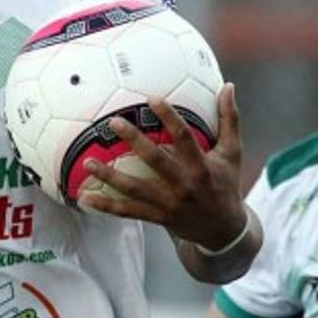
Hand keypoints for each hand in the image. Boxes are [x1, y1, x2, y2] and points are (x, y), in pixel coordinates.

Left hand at [80, 83, 247, 250]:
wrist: (223, 230)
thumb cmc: (226, 184)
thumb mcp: (232, 153)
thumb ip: (229, 120)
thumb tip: (229, 86)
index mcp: (201, 167)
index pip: (184, 138)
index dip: (168, 117)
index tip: (151, 98)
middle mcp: (183, 185)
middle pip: (155, 160)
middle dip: (134, 141)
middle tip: (113, 122)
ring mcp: (168, 203)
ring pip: (135, 189)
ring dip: (109, 177)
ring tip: (88, 162)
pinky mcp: (157, 217)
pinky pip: (128, 212)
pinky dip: (106, 206)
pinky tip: (85, 198)